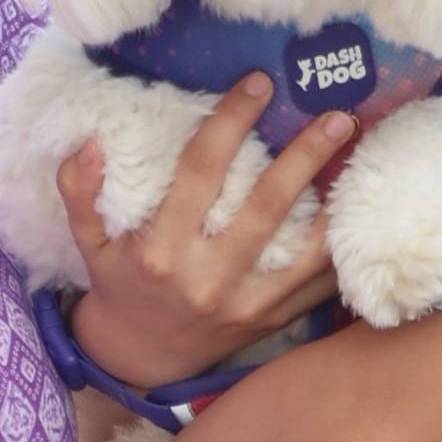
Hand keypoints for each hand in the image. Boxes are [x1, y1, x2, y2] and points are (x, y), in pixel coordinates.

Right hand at [62, 80, 348, 391]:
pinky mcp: (272, 320)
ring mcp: (246, 304)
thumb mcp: (88, 242)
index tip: (258, 83)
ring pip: (304, 249)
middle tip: (338, 115)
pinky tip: (359, 209)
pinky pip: (318, 285)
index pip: (200, 172)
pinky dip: (340, 247)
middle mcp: (207, 278)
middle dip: (305, 156)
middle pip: (266, 206)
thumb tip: (90, 141)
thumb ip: (80, 191)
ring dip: (337, 199)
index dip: (230, 121)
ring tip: (361, 153)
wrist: (141, 358)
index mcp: (160, 251)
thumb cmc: (119, 285)